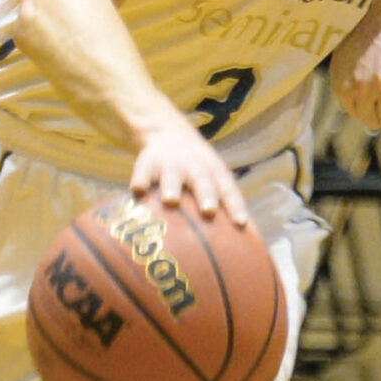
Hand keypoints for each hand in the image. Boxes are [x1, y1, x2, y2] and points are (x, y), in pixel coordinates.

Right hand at [130, 116, 247, 226]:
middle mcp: (195, 168)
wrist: (169, 134)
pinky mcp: (147, 163)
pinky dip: (140, 181)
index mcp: (215, 174)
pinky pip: (143, 172)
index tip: (241, 223)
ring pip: (173, 175)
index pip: (229, 190)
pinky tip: (137, 192)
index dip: (236, 206)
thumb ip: (225, 208)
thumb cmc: (199, 172)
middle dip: (207, 196)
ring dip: (173, 186)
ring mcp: (171, 164)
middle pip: (203, 181)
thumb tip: (243, 247)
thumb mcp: (215, 181)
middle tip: (209, 211)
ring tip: (171, 200)